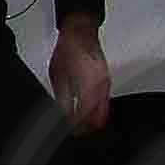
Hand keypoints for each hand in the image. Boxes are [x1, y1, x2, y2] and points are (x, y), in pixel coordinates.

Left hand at [47, 17, 113, 136]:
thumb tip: (63, 115)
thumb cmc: (69, 50)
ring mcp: (106, 84)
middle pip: (98, 118)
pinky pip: (105, 102)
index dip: (76, 127)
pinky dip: (97, 110)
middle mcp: (101, 87)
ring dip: (92, 120)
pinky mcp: (107, 81)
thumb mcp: (58, 76)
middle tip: (74, 131)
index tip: (69, 131)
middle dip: (86, 127)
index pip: (85, 116)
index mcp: (89, 86)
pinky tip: (86, 111)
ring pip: (104, 112)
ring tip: (78, 124)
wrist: (81, 33)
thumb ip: (63, 98)